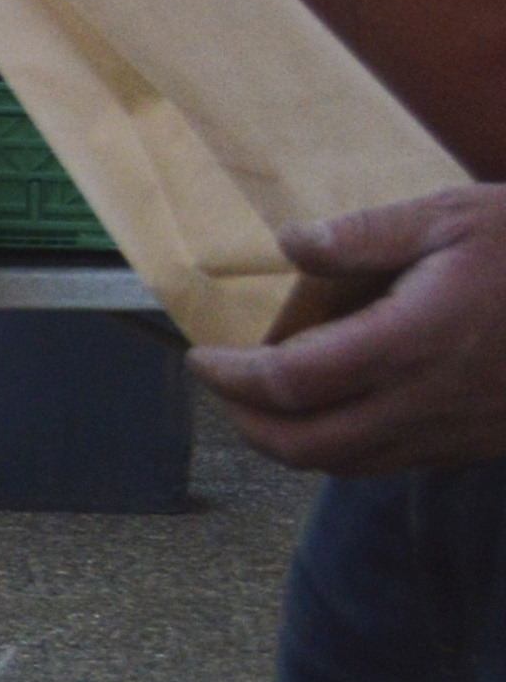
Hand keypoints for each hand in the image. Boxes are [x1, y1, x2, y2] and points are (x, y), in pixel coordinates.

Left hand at [197, 188, 505, 474]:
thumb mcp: (455, 217)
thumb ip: (364, 234)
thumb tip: (289, 243)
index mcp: (410, 343)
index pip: (289, 382)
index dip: (231, 376)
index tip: (203, 355)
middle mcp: (425, 402)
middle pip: (305, 445)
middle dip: (248, 424)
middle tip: (223, 388)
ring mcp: (454, 432)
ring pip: (347, 465)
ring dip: (293, 443)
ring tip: (267, 403)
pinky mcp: (477, 444)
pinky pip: (392, 463)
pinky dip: (346, 448)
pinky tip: (340, 410)